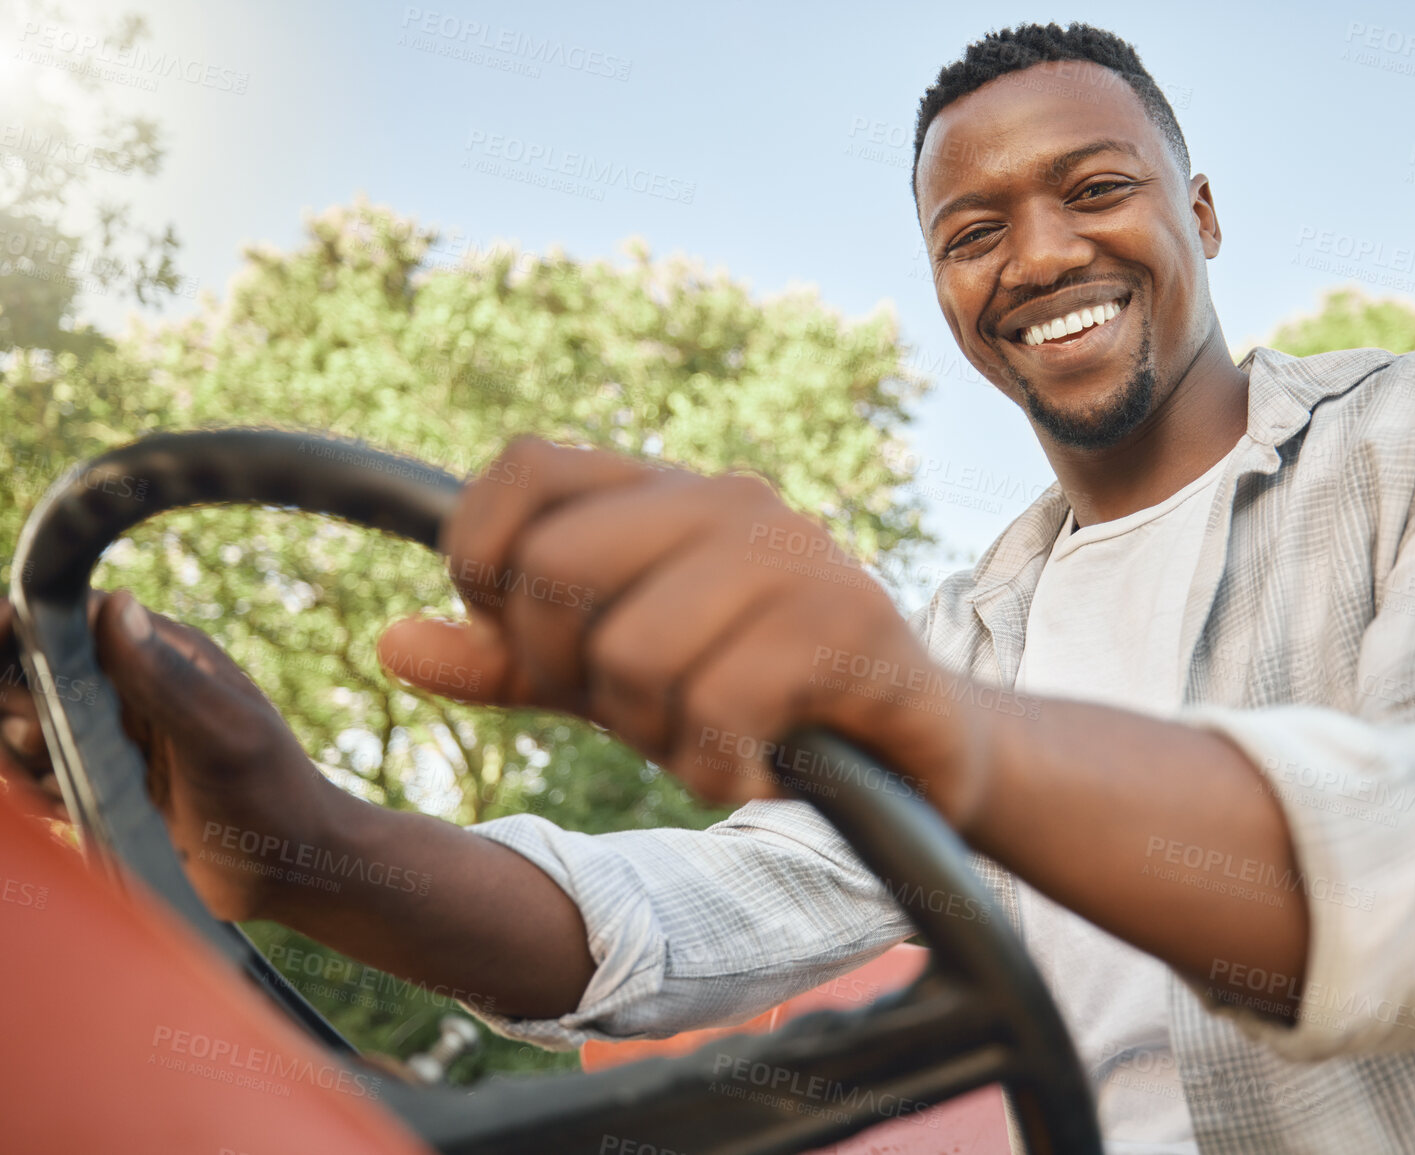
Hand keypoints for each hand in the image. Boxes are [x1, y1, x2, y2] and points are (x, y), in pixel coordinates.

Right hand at [0, 590, 342, 920]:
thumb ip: (169, 678)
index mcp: (159, 655)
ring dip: (20, 756)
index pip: (69, 619)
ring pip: (21, 729)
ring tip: (61, 782)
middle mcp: (126, 689)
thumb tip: (118, 605)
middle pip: (28, 673)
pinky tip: (69, 810)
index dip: (24, 630)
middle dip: (16, 704)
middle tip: (45, 743)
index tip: (8, 648)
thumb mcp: (225, 733)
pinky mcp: (98, 786)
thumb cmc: (273, 793)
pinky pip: (36, 779)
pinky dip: (36, 794)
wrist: (287, 868)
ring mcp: (108, 739)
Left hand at [377, 437, 996, 826]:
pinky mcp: (850, 624)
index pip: (523, 467)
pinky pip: (717, 706)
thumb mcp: (608, 682)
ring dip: (655, 734)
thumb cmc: (749, 702)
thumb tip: (390, 643)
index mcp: (664, 495)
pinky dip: (715, 767)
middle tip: (632, 711)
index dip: (484, 562)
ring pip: (631, 653)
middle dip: (567, 672)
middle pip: (554, 568)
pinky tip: (752, 769)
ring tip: (710, 740)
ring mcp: (794, 556)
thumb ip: (507, 661)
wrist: (910, 755)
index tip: (530, 641)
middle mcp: (729, 500)